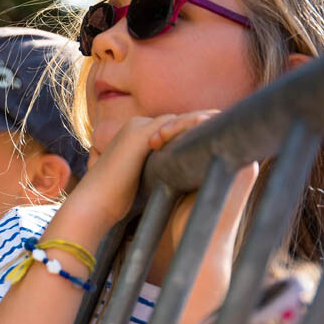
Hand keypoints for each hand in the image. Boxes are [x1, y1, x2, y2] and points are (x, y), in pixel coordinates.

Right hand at [69, 111, 218, 235]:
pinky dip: (192, 124)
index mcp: (136, 135)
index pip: (172, 127)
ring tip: (225, 120)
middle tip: (229, 122)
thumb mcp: (143, 181)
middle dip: (203, 121)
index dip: (195, 129)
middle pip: (178, 119)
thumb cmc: (115, 201)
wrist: (93, 204)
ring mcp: (137, 128)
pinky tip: (211, 124)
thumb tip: (183, 178)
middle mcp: (136, 126)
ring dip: (203, 119)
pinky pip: (173, 125)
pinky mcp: (140, 136)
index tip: (217, 133)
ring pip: (178, 119)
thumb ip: (161, 171)